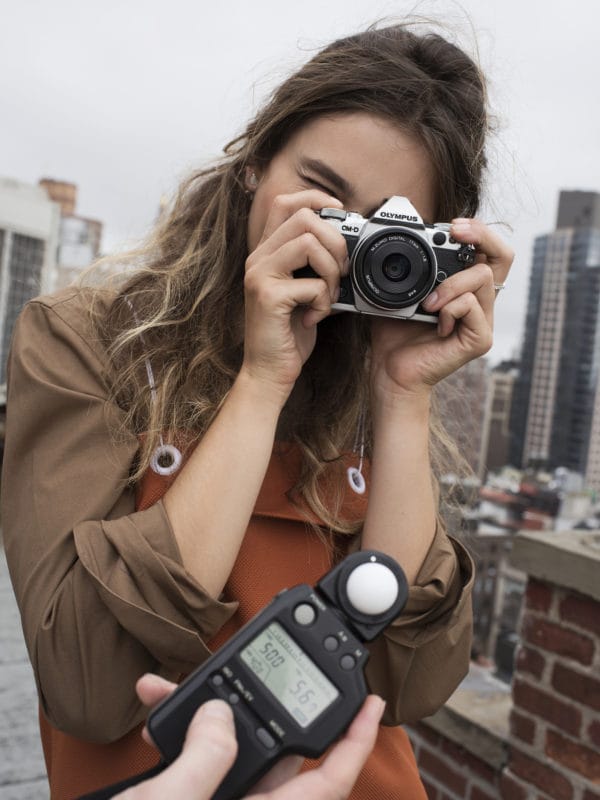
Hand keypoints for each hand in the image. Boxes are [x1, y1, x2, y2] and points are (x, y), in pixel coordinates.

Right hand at [113, 673, 383, 799]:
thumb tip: (220, 714)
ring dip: (200, 717)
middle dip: (252, 702)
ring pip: (227, 751)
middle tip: (247, 666)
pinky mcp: (194, 799)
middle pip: (273, 751)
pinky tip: (155, 716)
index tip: (373, 703)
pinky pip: (198, 763)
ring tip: (170, 692)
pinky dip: (179, 738)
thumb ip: (206, 757)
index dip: (355, 741)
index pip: (330, 781)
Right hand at [242, 190, 347, 400]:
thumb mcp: (302, 290)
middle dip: (335, 241)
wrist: (268, 371)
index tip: (340, 215)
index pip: (285, 202)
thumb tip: (346, 242)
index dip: (316, 199)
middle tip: (341, 271)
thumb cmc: (289, 333)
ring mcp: (259, 275)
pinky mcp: (267, 297)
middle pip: (303, 217)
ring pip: (309, 243)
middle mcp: (258, 258)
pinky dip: (325, 302)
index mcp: (266, 253)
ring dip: (332, 270)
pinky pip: (312, 284)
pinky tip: (316, 317)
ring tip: (329, 295)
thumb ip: (313, 265)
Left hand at [369, 218, 513, 398]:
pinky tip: (435, 323)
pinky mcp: (481, 339)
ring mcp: (483, 321)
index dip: (477, 231)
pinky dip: (450, 308)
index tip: (452, 225)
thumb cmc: (395, 334)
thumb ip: (412, 267)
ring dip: (451, 284)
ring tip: (428, 303)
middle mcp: (480, 302)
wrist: (391, 371)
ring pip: (483, 277)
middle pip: (503, 256)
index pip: (488, 251)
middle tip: (456, 231)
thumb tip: (408, 235)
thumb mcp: (401, 291)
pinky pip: (472, 306)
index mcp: (465, 288)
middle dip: (482, 235)